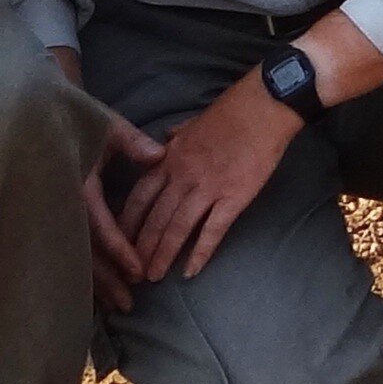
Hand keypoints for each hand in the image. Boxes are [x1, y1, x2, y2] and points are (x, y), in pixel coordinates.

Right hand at [53, 53, 164, 313]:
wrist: (35, 112)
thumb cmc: (76, 116)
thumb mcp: (106, 124)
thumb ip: (133, 141)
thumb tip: (160, 156)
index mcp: (75, 182)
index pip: (99, 224)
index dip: (118, 249)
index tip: (137, 271)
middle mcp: (61, 202)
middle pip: (85, 250)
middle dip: (107, 278)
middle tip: (129, 304)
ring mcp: (53, 210)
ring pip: (75, 254)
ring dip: (96, 282)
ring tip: (119, 306)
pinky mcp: (52, 215)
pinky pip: (69, 247)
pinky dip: (84, 270)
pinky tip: (97, 293)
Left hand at [121, 67, 298, 282]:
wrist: (264, 106)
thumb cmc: (231, 112)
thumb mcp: (192, 123)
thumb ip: (174, 138)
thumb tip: (162, 143)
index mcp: (169, 158)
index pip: (140, 196)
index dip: (127, 222)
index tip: (118, 241)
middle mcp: (182, 176)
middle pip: (155, 217)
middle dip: (141, 247)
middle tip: (131, 271)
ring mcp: (208, 187)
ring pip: (178, 228)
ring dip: (164, 254)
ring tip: (154, 277)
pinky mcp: (234, 197)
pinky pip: (213, 230)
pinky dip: (201, 252)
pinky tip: (191, 271)